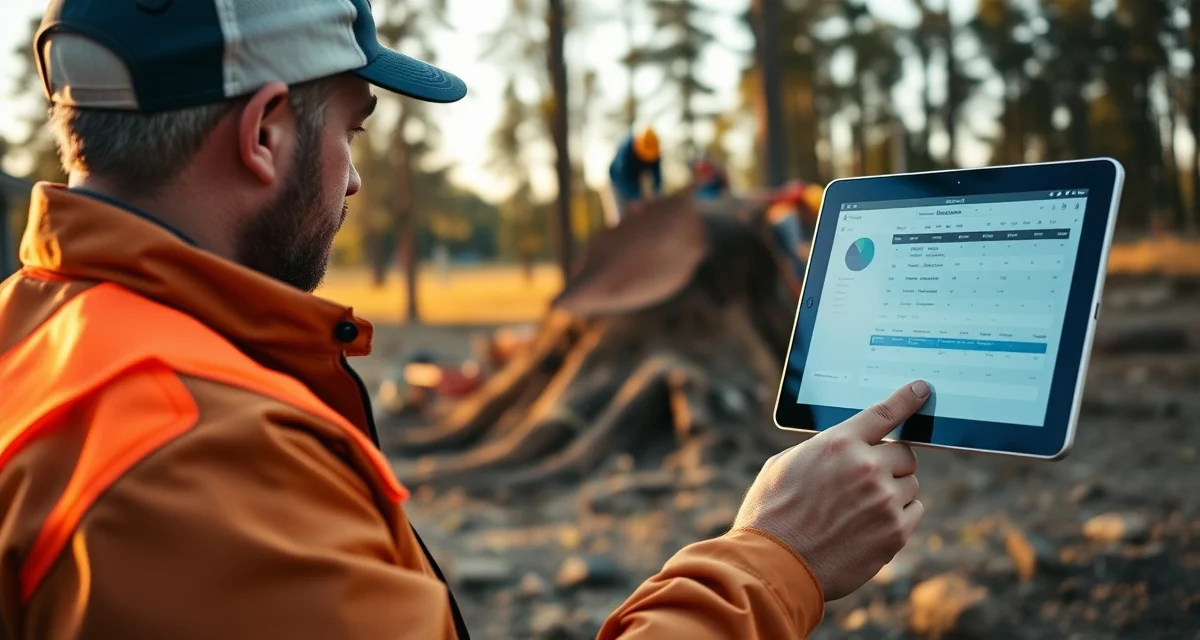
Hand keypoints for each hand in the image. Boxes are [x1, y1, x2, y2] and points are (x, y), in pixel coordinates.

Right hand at [733, 381, 929, 600]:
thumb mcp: (785, 465)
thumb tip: (844, 447)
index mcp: (837, 444)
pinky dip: (898, 517)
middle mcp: (866, 467)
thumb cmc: (771, 514)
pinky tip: (870, 526)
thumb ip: (823, 450)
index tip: (923, 389)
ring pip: (910, 484)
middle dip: (890, 463)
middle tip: (869, 479)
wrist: (774, 566)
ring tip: (860, 510)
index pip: (883, 413)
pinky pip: (914, 512)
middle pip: (904, 452)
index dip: (907, 399)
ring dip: (893, 492)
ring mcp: (884, 501)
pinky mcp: (895, 533)